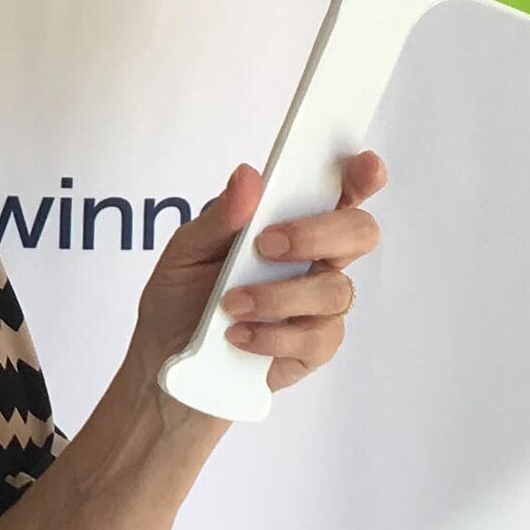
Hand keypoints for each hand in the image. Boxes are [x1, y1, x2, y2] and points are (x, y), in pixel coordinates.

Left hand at [128, 151, 386, 395]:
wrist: (165, 364)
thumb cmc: (180, 299)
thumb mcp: (186, 251)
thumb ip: (221, 218)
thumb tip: (248, 176)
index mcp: (290, 223)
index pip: (339, 191)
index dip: (361, 176)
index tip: (363, 164)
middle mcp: (314, 259)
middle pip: (358, 232)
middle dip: (318, 233)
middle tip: (266, 245)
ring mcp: (319, 305)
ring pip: (336, 289)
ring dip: (279, 295)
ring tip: (231, 303)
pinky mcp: (314, 348)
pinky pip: (317, 337)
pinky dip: (274, 334)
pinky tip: (239, 336)